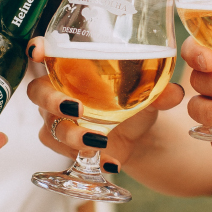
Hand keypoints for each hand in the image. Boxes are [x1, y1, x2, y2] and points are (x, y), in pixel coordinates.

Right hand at [25, 37, 184, 170]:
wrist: (137, 135)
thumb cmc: (133, 101)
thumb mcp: (148, 94)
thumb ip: (160, 91)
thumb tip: (175, 91)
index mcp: (72, 68)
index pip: (46, 53)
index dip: (37, 50)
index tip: (39, 50)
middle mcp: (58, 91)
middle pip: (38, 93)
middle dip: (52, 101)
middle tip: (77, 109)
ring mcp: (57, 120)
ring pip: (51, 128)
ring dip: (72, 136)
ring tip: (99, 141)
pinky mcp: (65, 146)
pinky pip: (64, 153)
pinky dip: (86, 159)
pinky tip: (110, 161)